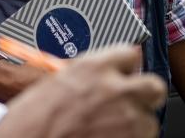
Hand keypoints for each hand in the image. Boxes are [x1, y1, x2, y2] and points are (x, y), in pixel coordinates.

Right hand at [0, 46, 165, 137]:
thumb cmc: (31, 118)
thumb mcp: (56, 81)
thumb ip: (89, 73)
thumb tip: (109, 72)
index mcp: (93, 67)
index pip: (129, 54)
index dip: (126, 66)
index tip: (125, 73)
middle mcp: (114, 90)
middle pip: (153, 85)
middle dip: (144, 94)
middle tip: (131, 102)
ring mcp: (124, 119)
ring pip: (148, 120)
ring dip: (134, 125)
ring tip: (109, 129)